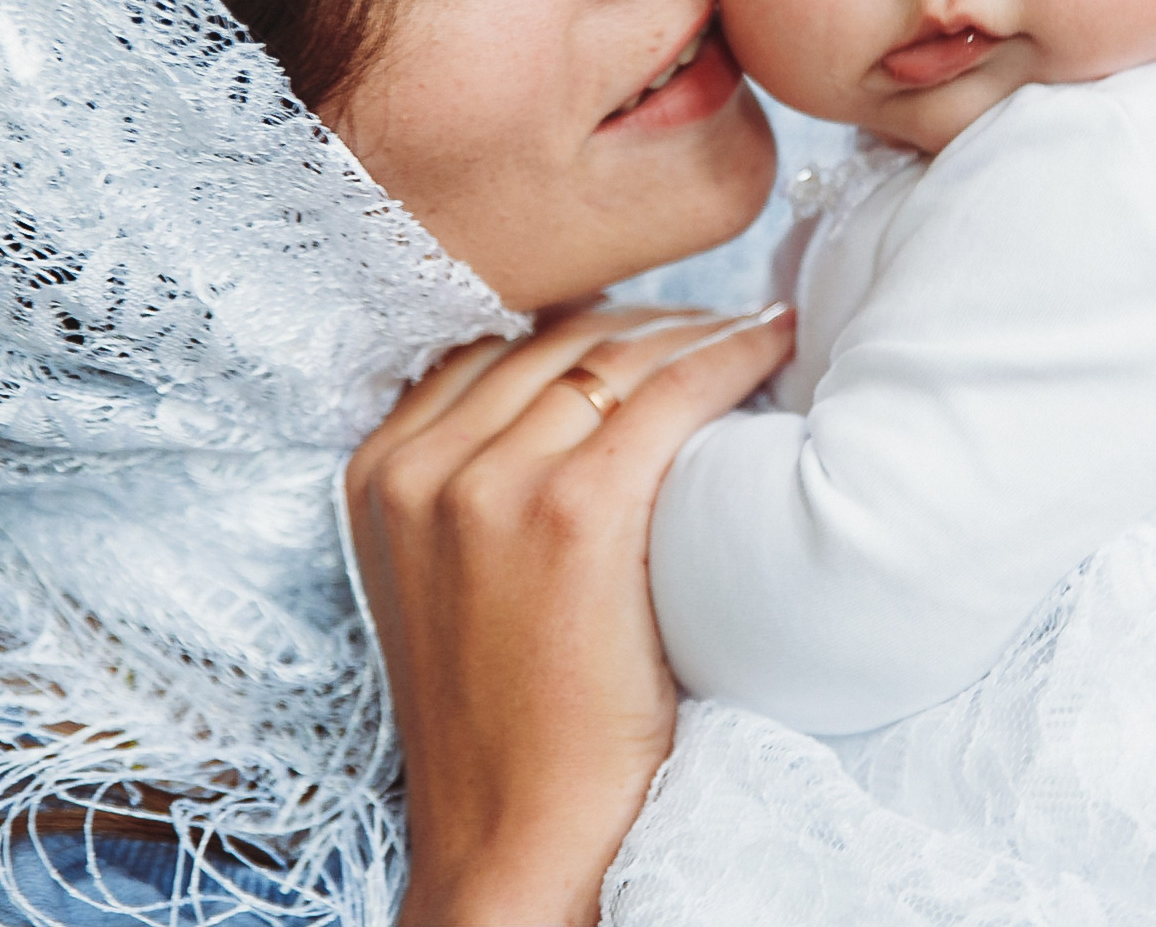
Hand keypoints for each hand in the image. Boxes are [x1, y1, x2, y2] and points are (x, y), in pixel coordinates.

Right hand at [345, 303, 793, 926]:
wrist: (515, 835)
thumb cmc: (509, 720)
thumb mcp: (448, 580)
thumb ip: (475, 484)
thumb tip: (579, 397)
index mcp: (377, 472)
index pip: (496, 344)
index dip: (589, 319)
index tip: (659, 321)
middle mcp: (418, 464)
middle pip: (557, 338)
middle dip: (650, 319)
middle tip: (725, 320)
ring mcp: (485, 484)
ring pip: (615, 353)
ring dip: (698, 329)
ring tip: (759, 332)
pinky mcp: (570, 512)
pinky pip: (668, 394)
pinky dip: (732, 356)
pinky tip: (778, 345)